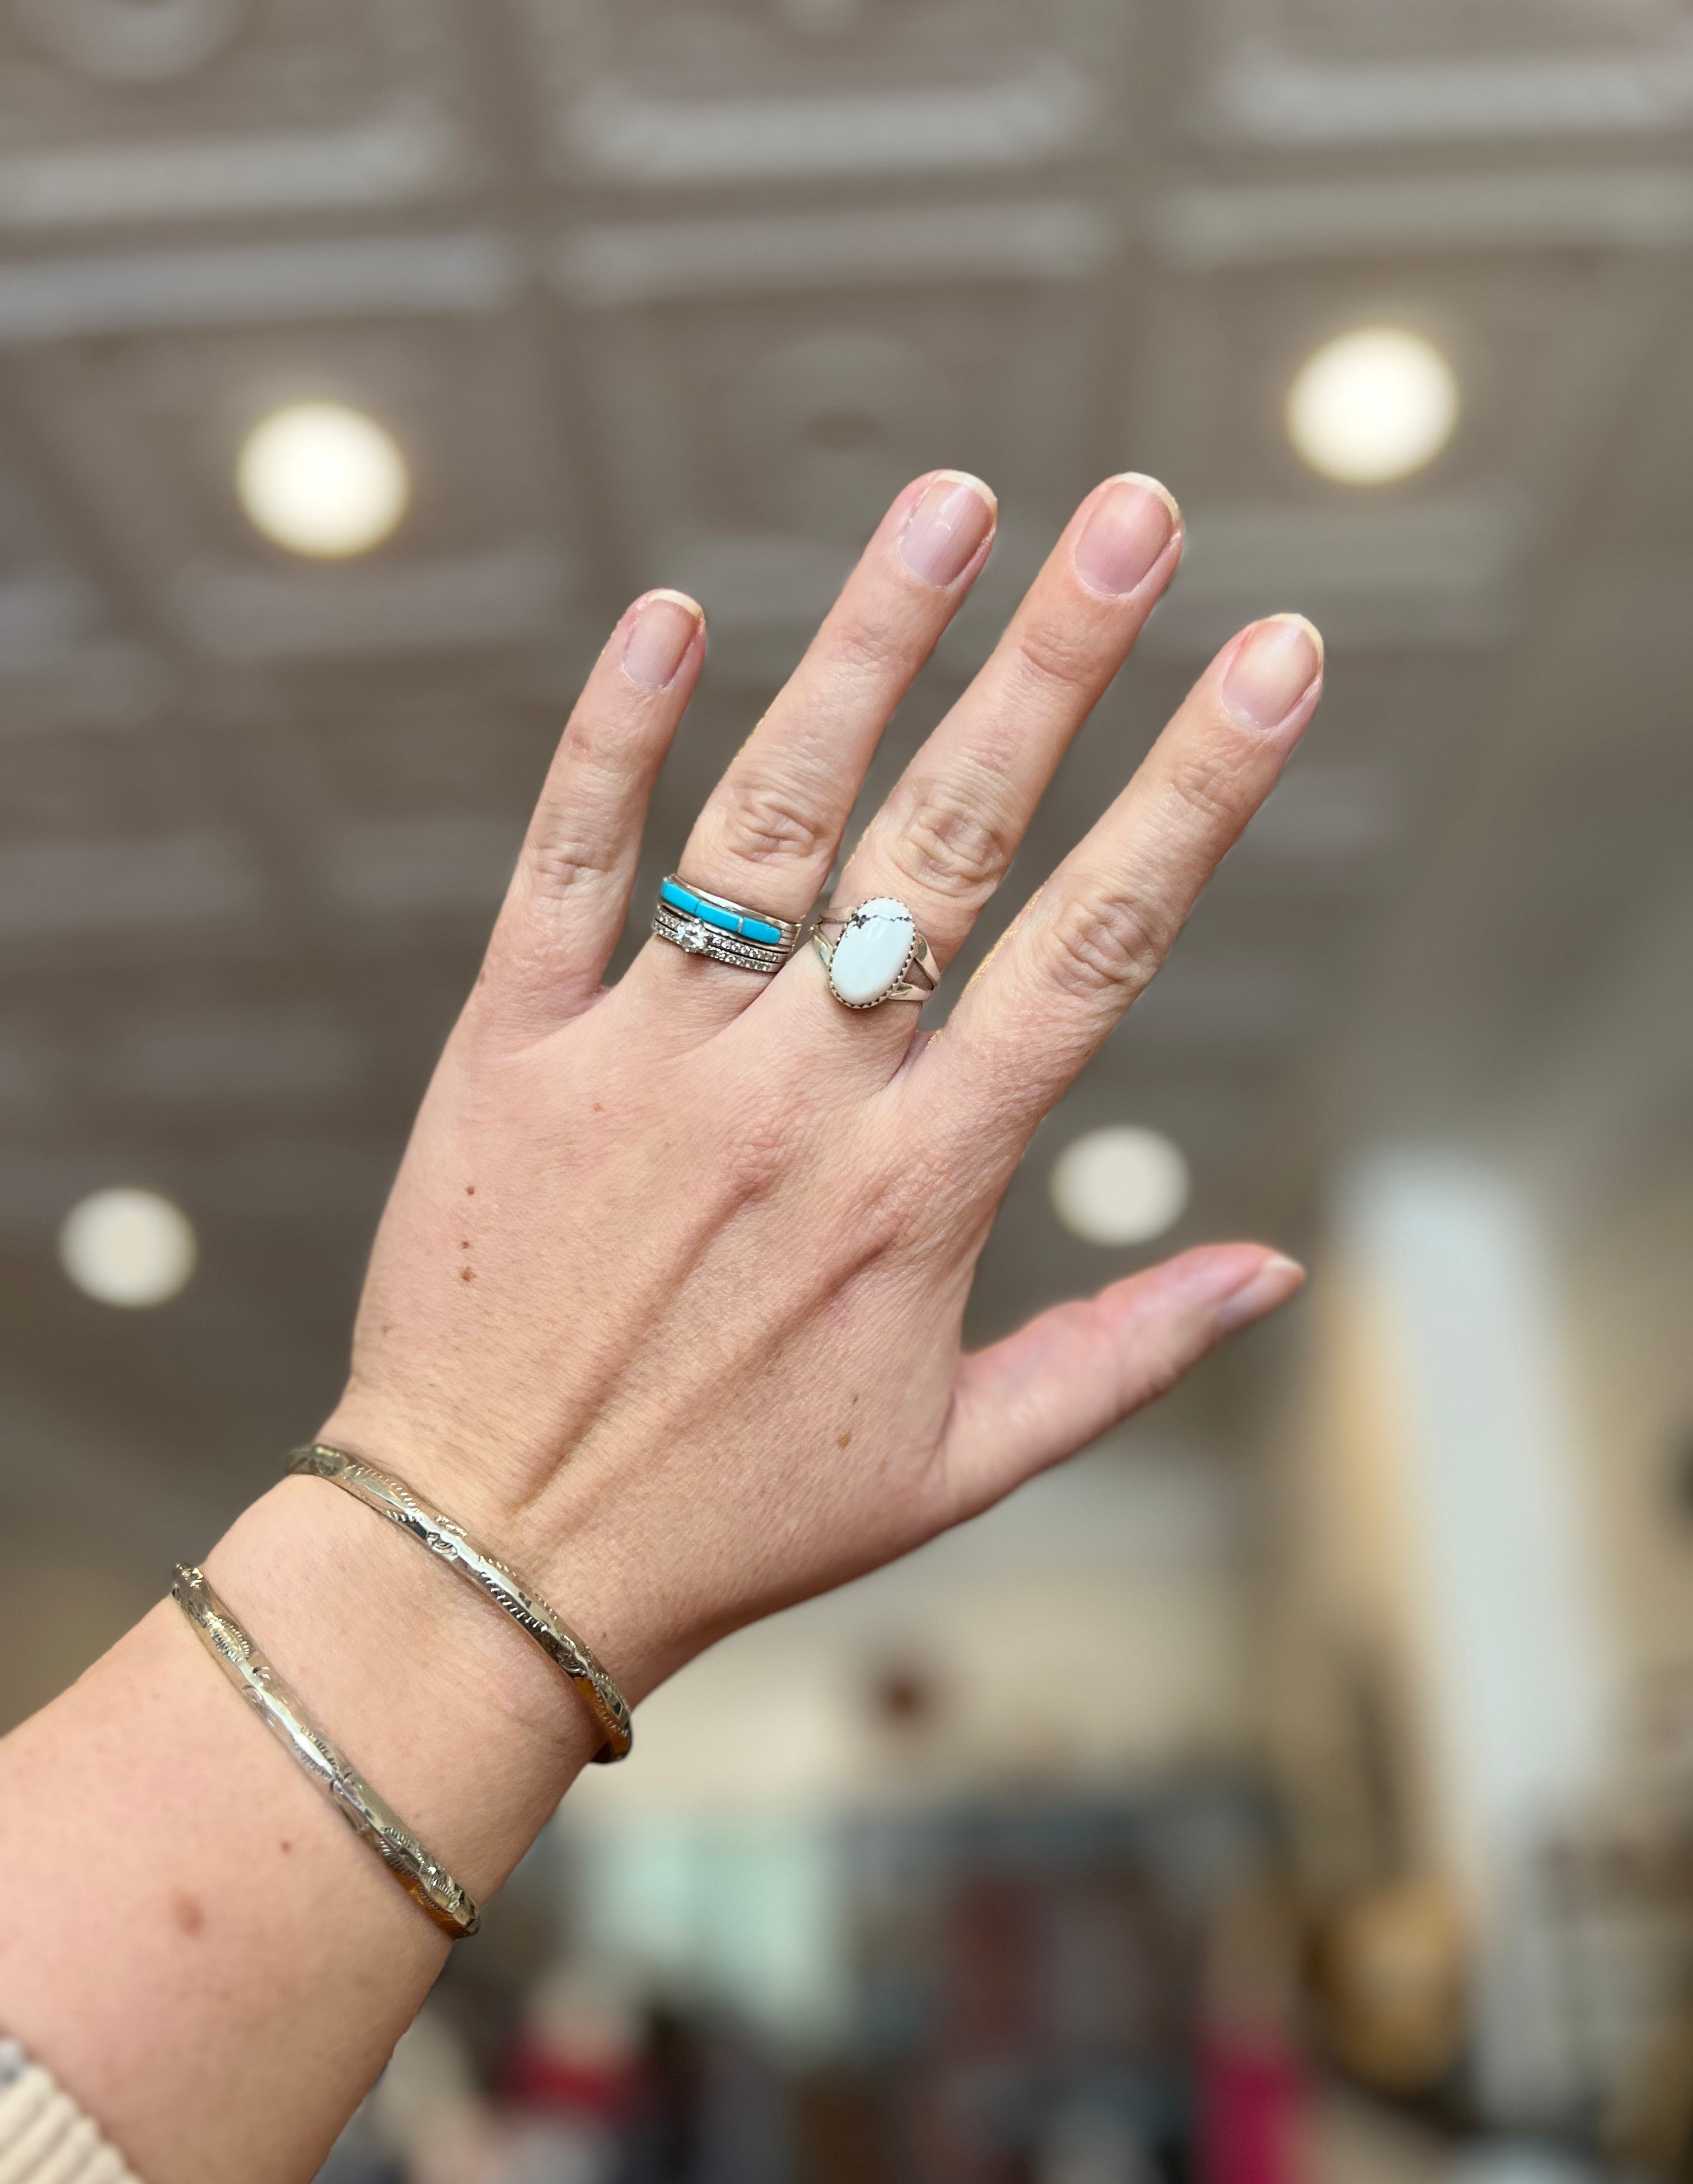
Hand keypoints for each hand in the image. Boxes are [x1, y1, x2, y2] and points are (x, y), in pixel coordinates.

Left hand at [330, 469, 1319, 1701]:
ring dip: (867, 649)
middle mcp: (796, 1098)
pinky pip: (567, 867)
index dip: (1197, 790)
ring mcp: (646, 1060)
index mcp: (922, 1186)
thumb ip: (1125, 1356)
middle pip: (950, 842)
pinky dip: (612, 737)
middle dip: (1057, 663)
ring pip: (772, 816)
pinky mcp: (510, 1049)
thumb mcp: (960, 1463)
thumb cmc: (738, 1517)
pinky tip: (668, 614)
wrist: (494, 1555)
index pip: (1094, 946)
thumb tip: (1277, 1268)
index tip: (1275, 659)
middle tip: (1135, 512)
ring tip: (951, 505)